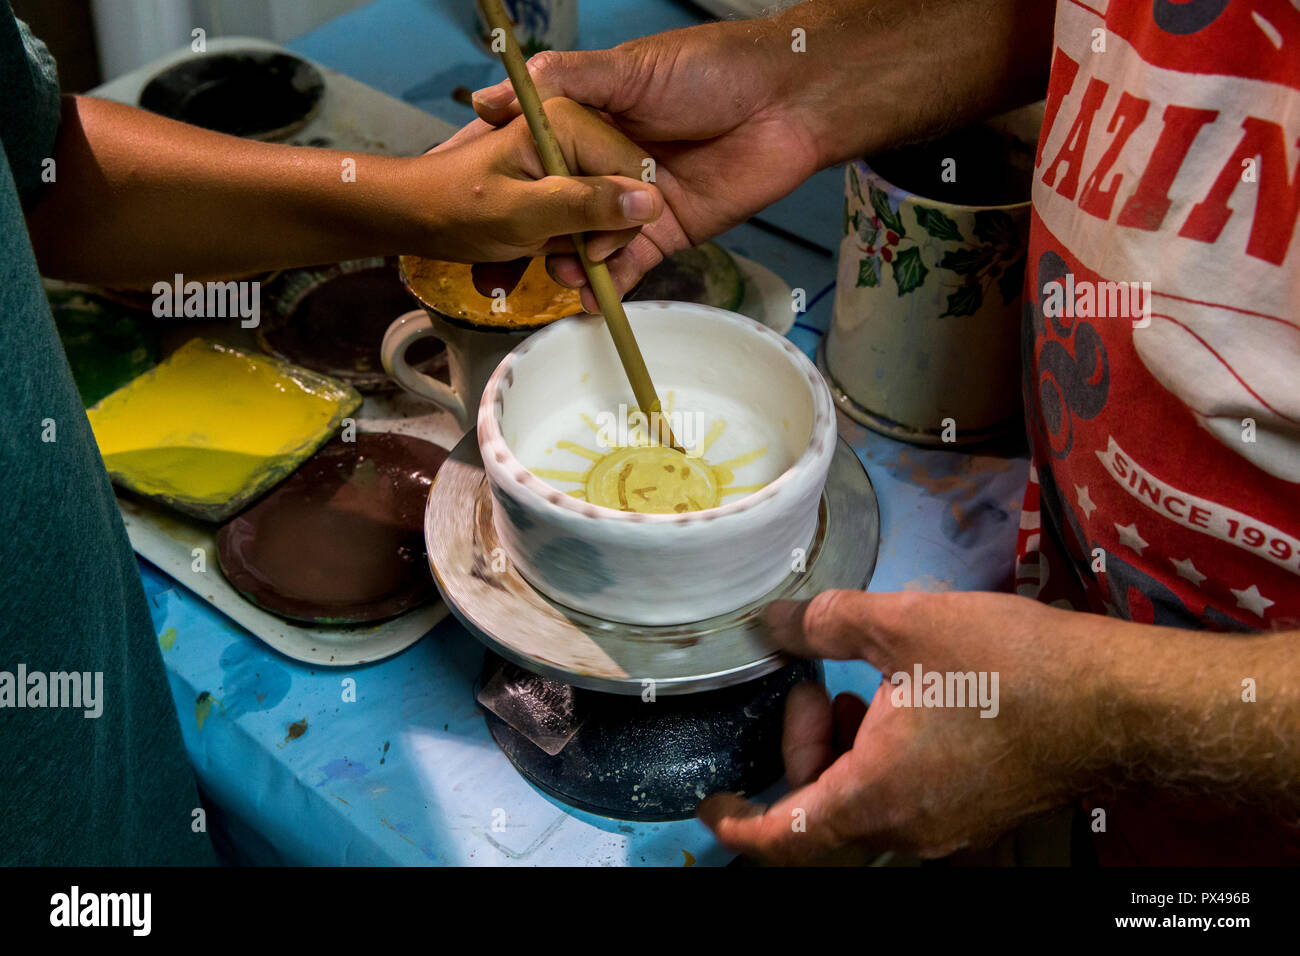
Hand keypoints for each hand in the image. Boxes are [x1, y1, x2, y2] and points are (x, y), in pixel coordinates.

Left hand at [416, 97, 664, 270]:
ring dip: (589, 253)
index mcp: (568, 122)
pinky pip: (591, 224)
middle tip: (568, 268)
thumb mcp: (523, 213)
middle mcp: (576, 136)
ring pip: (610, 215)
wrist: (415, 216)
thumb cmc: (458, 208)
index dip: (622, 217)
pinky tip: (563, 276)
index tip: (591, 250)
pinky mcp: (566, 192)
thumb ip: (586, 205)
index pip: (634, 172)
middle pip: (626, 195)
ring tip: (558, 276)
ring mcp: (571, 166)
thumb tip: (649, 203)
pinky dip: (579, 253)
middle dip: (603, 238)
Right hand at [470, 20, 823, 307]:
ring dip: (572, 260)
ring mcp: (636, 203)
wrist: (788, 103)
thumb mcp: (629, 67)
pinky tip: (588, 297)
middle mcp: (608, 164)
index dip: (513, 178)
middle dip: (539, 230)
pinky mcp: (667, 232)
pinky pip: (631, 264)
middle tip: (518, 248)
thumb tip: (492, 95)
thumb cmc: (713, 70)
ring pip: (591, 240)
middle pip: (561, 206)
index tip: (480, 197)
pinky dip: (609, 284)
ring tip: (560, 270)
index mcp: (591, 119)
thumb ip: (565, 79)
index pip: (540, 155)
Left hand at [698, 590, 1116, 863]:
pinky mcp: (972, 815)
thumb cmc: (1006, 666)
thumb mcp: (903, 625)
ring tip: (865, 685)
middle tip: (818, 683)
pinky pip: (900, 799)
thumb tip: (772, 624)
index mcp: (875, 798)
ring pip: (860, 803)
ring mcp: (943, 829)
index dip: (736, 824)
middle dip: (801, 746)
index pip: (781, 839)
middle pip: (818, 812)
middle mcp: (905, 830)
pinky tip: (904, 700)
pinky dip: (879, 757)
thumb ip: (824, 624)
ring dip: (841, 749)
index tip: (712, 800)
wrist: (1115, 704)